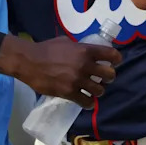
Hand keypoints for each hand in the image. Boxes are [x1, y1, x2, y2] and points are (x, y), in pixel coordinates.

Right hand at [0, 35, 121, 108]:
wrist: (29, 62)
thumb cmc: (46, 48)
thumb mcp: (65, 42)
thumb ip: (79, 47)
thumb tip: (87, 52)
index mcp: (85, 50)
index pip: (111, 55)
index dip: (116, 59)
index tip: (114, 62)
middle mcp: (85, 65)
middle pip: (109, 75)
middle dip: (109, 77)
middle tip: (104, 78)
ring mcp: (77, 80)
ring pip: (100, 90)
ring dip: (98, 90)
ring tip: (93, 90)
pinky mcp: (69, 93)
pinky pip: (86, 101)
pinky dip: (88, 102)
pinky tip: (86, 100)